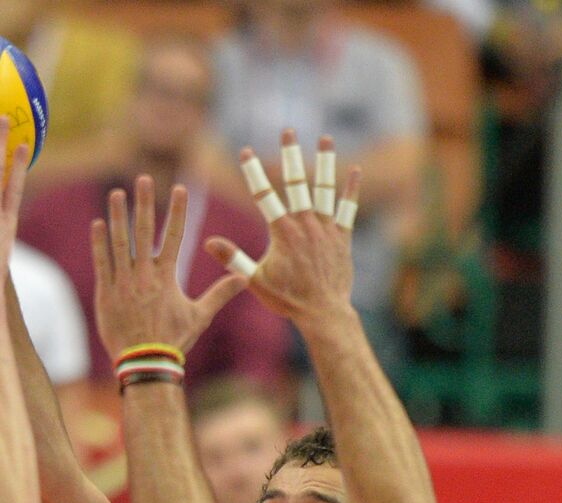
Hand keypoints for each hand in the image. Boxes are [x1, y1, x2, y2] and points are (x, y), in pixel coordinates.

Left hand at [91, 176, 246, 359]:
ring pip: (120, 242)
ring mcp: (123, 283)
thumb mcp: (200, 316)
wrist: (145, 363)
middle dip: (144, 203)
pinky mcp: (105, 293)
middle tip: (143, 179)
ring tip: (116, 193)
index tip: (180, 189)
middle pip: (145, 231)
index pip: (175, 236)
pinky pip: (101, 263)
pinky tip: (97, 224)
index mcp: (167, 277)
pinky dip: (99, 243)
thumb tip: (244, 278)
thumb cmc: (173, 340)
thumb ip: (220, 294)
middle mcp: (145, 275)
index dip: (178, 211)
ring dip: (117, 216)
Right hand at [204, 129, 361, 331]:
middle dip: (290, 155)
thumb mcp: (254, 281)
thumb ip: (232, 258)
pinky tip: (354, 170)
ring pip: (324, 188)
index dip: (253, 171)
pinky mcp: (342, 237)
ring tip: (324, 139)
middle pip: (296, 182)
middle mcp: (305, 224)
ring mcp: (326, 228)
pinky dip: (350, 189)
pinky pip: (347, 208)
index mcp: (282, 231)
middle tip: (287, 131)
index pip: (263, 195)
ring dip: (324, 162)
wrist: (323, 312)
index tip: (245, 150)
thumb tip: (207, 243)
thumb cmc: (287, 299)